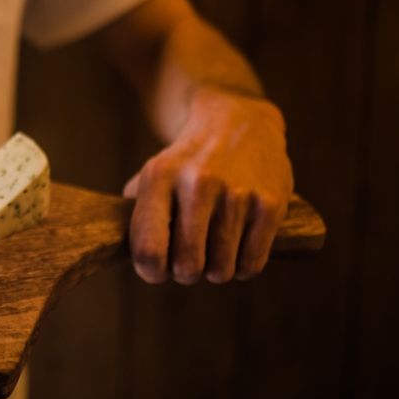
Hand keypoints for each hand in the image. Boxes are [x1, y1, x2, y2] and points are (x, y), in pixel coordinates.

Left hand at [123, 88, 293, 283]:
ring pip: (220, 270)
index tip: (157, 270)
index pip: (149, 249)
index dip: (151, 271)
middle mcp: (198, 182)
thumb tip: (127, 258)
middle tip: (188, 262)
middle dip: (185, 273)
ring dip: (215, 270)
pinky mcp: (270, 203)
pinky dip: (242, 266)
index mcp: (160, 176)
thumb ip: (135, 215)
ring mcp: (237, 193)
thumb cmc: (187, 165)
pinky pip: (251, 263)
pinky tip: (237, 249)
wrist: (240, 125)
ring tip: (213, 250)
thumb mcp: (153, 175)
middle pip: (187, 266)